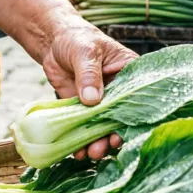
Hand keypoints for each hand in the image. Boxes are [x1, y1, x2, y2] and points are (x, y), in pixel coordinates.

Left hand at [40, 15, 134, 160]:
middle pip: (122, 118)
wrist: (53, 41)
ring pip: (104, 126)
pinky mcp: (83, 108)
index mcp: (130, 74)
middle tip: (105, 147)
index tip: (128, 133)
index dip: (136, 117)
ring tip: (90, 153)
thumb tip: (92, 99)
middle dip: (114, 135)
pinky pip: (85, 127)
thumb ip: (89, 73)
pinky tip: (77, 151)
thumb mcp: (85, 51)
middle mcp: (120, 92)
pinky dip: (81, 140)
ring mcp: (102, 102)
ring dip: (98, 142)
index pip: (140, 98)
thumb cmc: (77, 38)